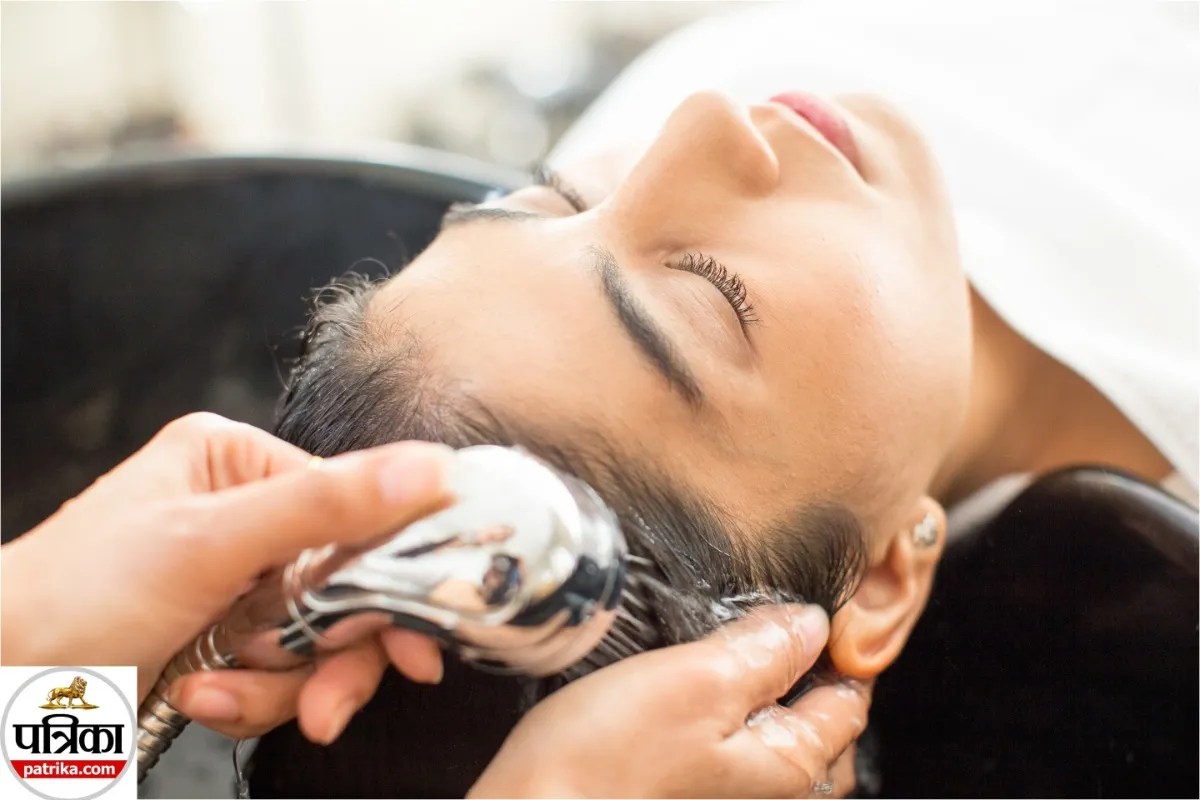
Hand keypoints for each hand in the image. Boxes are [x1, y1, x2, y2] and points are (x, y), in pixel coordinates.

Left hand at [1, 412, 448, 742]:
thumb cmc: (70, 596)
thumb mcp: (206, 543)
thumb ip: (323, 507)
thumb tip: (430, 467)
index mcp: (240, 464)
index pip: (357, 511)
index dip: (393, 574)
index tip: (418, 637)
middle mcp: (249, 518)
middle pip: (347, 586)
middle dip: (329, 652)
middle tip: (325, 704)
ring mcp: (240, 585)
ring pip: (320, 641)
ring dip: (279, 684)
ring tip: (219, 695)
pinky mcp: (229, 644)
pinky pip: (283, 676)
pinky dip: (250, 700)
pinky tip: (200, 698)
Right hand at [470, 605, 868, 798]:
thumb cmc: (606, 759)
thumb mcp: (698, 681)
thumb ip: (764, 651)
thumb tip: (813, 624)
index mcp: (790, 766)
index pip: (848, 701)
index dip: (839, 644)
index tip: (819, 601)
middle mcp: (767, 791)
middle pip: (816, 727)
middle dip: (808, 672)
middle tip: (778, 619)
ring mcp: (724, 792)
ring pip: (768, 736)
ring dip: (761, 689)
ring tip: (731, 644)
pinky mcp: (682, 788)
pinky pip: (726, 748)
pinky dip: (725, 713)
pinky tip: (692, 684)